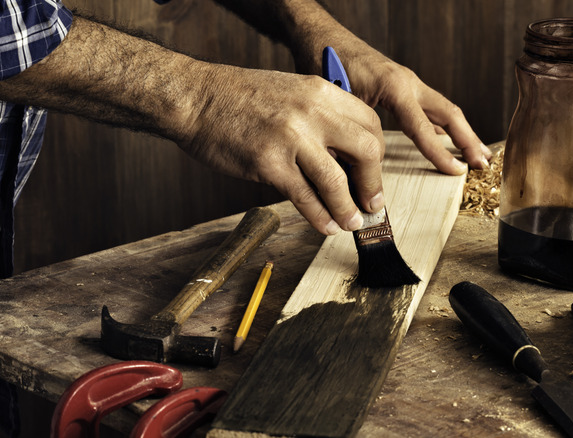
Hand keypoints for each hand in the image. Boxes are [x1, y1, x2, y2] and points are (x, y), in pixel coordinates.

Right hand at [177, 63, 385, 234]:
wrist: (196, 98)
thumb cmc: (237, 99)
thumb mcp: (289, 92)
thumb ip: (317, 117)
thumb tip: (339, 157)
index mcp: (320, 91)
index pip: (370, 122)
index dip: (376, 153)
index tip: (371, 173)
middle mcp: (312, 112)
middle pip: (366, 150)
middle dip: (373, 183)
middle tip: (371, 203)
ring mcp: (291, 138)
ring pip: (337, 180)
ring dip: (349, 208)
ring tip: (352, 223)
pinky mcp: (268, 163)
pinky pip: (304, 196)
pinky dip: (320, 216)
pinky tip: (325, 225)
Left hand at [289, 21, 491, 172]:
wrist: (323, 38)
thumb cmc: (327, 64)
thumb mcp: (338, 99)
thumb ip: (354, 127)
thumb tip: (361, 165)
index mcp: (395, 87)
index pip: (424, 127)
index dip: (440, 153)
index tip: (456, 172)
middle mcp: (408, 82)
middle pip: (449, 114)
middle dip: (468, 140)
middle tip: (482, 164)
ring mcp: (406, 82)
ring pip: (443, 109)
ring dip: (461, 132)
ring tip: (476, 154)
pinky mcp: (400, 86)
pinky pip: (428, 107)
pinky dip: (440, 124)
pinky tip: (444, 138)